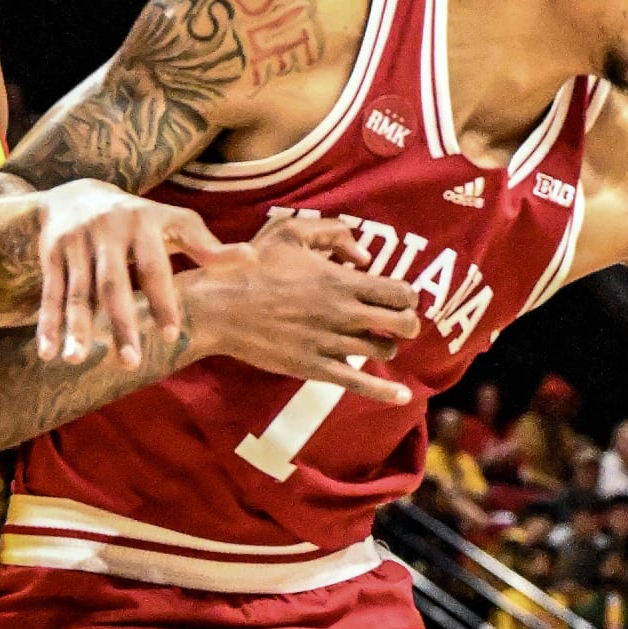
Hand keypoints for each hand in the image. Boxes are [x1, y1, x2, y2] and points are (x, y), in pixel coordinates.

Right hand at [36, 181, 224, 369]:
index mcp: (141, 223)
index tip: (170, 336)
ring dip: (76, 327)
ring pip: (77, 292)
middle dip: (120, 324)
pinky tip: (48, 354)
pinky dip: (48, 324)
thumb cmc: (139, 219)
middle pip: (112, 284)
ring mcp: (75, 243)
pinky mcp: (51, 255)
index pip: (154, 268)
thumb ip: (206, 246)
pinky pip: (50, 293)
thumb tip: (252, 259)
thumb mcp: (172, 224)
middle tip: (130, 363)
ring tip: (75, 360)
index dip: (162, 302)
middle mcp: (106, 231)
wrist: (75, 192)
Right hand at [186, 212, 420, 409]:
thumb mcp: (291, 231)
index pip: (399, 293)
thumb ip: (334, 233)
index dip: (407, 296)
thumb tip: (364, 256)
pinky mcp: (315, 368)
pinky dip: (385, 392)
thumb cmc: (253, 265)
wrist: (220, 307)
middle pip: (401, 324)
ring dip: (387, 347)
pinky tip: (403, 397)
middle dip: (408, 323)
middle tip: (399, 323)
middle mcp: (342, 314)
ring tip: (377, 342)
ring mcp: (330, 343)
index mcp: (341, 281)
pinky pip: (358, 384)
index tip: (400, 297)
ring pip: (382, 351)